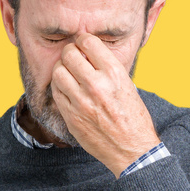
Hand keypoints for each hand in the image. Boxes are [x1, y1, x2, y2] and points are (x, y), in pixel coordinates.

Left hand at [50, 32, 160, 177]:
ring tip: (68, 72)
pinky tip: (67, 88)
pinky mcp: (71, 116)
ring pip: (58, 72)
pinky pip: (56, 92)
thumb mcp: (127, 86)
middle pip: (69, 55)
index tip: (82, 43)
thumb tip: (89, 53)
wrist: (131, 150)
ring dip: (61, 69)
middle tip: (72, 56)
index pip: (88, 43)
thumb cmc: (133, 117)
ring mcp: (81, 101)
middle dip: (69, 52)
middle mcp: (96, 85)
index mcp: (114, 74)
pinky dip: (59, 86)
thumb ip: (108, 69)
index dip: (82, 40)